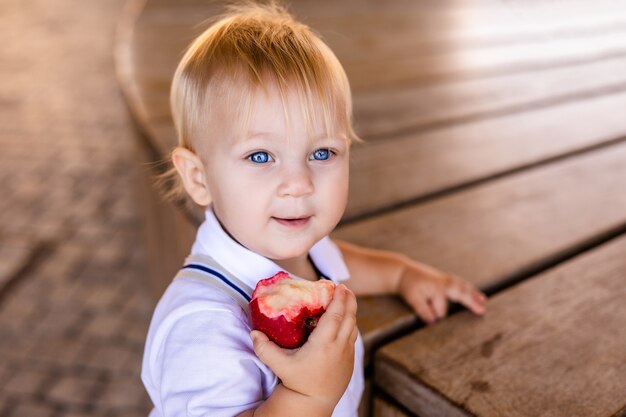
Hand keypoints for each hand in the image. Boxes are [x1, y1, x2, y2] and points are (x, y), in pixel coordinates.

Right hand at [250, 284, 357, 410]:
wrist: (313, 403)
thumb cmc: (296, 382)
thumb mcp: (278, 364)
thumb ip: (265, 348)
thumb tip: (253, 332)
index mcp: (324, 344)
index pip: (336, 315)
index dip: (339, 299)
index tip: (339, 286)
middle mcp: (339, 347)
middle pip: (350, 317)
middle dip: (349, 300)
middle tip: (344, 288)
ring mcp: (347, 354)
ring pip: (353, 327)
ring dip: (351, 312)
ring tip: (345, 300)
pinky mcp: (350, 361)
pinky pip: (353, 338)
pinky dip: (350, 325)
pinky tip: (344, 322)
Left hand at [399, 260, 486, 324]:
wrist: (402, 271)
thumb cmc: (407, 285)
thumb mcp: (412, 299)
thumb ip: (423, 311)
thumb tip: (432, 322)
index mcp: (437, 288)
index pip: (442, 310)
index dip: (436, 315)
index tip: (429, 317)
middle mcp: (444, 282)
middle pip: (461, 294)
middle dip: (471, 302)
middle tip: (482, 311)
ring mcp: (446, 279)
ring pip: (463, 286)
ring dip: (473, 294)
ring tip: (483, 301)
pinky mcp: (445, 278)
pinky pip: (460, 282)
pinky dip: (468, 288)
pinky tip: (474, 293)